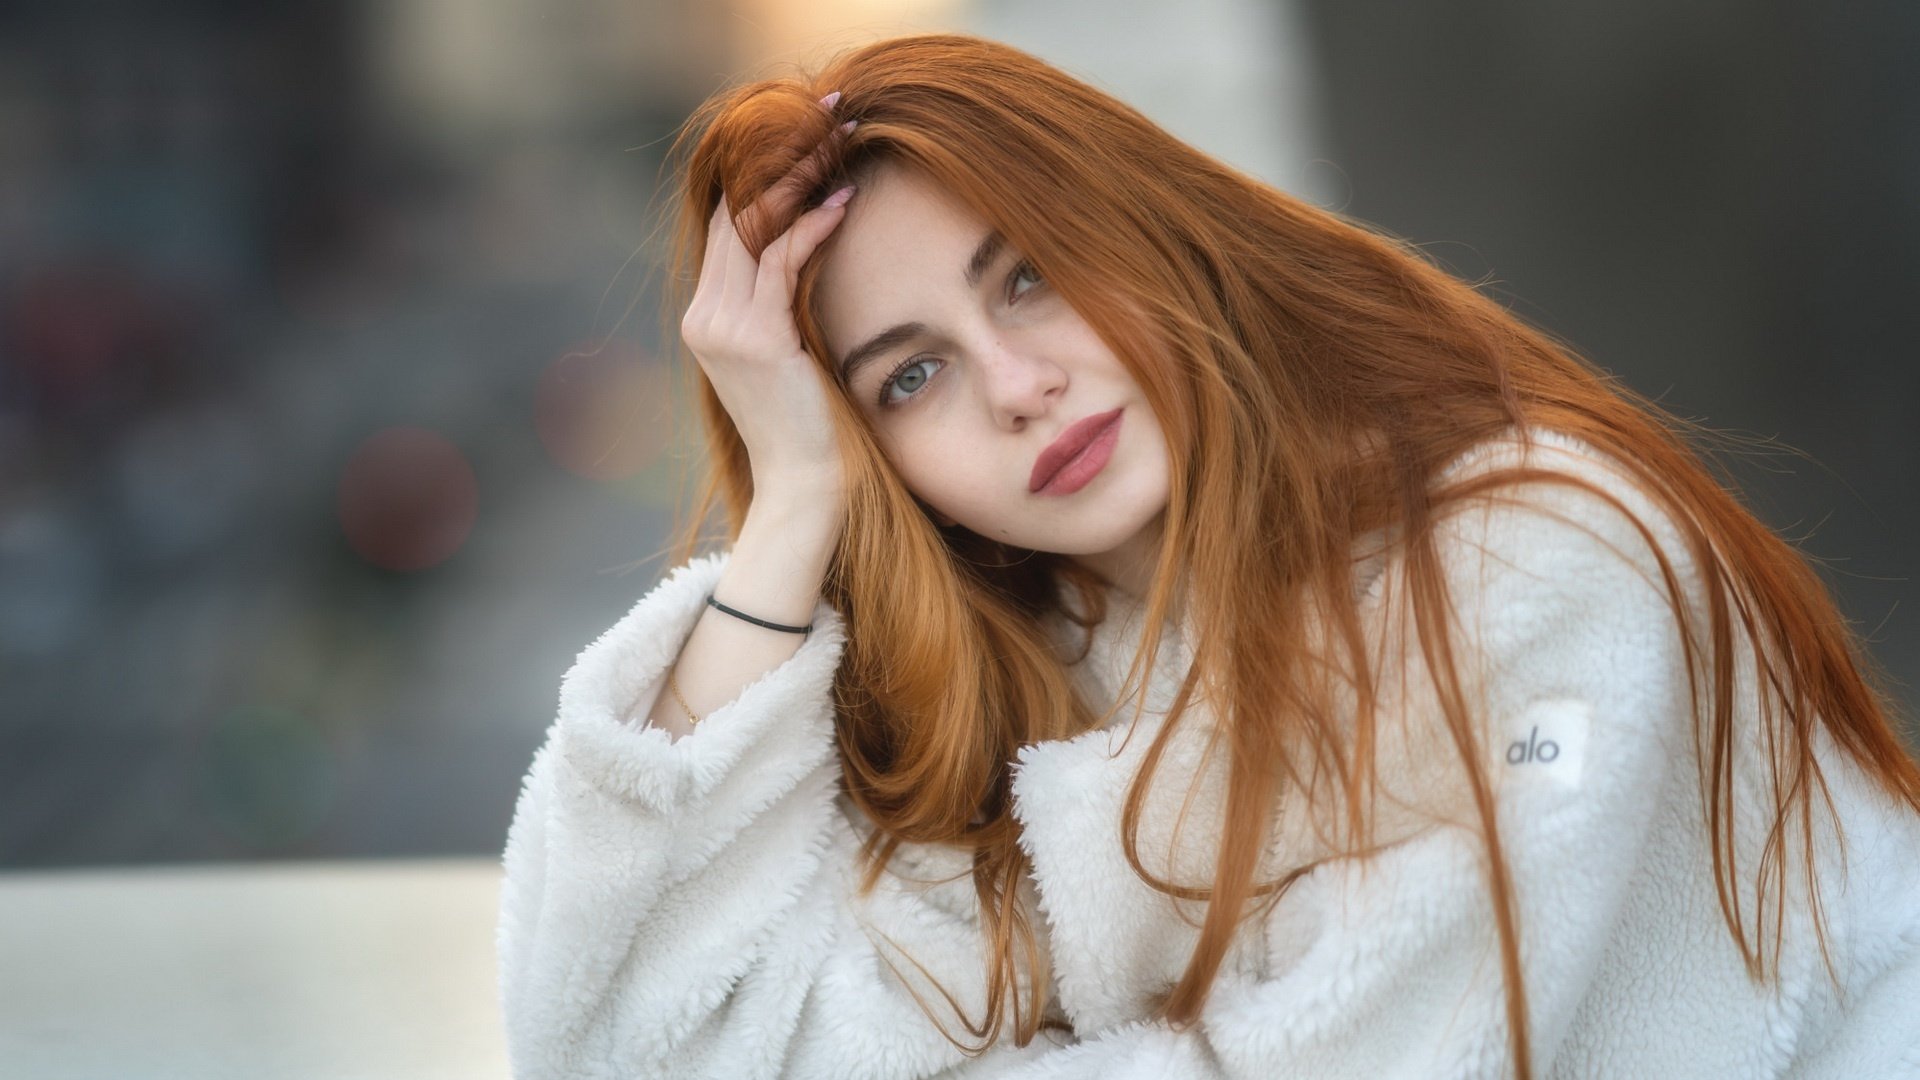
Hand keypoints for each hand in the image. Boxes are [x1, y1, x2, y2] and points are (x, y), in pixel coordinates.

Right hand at [679, 109, 855, 519]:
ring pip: (754, 228)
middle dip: (783, 159)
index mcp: (707, 318)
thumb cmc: (814, 422)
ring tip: (840, 144)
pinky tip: (843, 202)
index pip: (730, 224)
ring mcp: (721, 328)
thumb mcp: (792, 350)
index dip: (766, 173)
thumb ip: (785, 301)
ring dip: (801, 179)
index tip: (809, 135)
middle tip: (828, 117)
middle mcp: (703, 317)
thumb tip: (810, 243)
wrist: (808, 485)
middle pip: (736, 213)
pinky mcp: (752, 338)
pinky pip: (780, 261)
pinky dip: (812, 226)